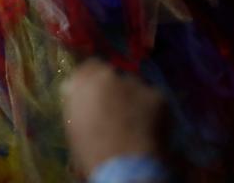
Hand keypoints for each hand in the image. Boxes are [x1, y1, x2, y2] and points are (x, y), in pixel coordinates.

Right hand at [60, 58, 166, 176]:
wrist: (125, 166)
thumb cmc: (92, 150)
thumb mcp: (74, 123)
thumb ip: (78, 101)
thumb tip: (77, 92)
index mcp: (84, 81)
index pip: (90, 66)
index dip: (95, 79)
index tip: (97, 93)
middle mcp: (109, 74)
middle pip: (114, 76)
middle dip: (116, 89)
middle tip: (117, 110)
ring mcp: (136, 83)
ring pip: (135, 87)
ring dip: (134, 99)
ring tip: (136, 122)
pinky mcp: (158, 95)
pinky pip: (153, 99)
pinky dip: (152, 110)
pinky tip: (150, 128)